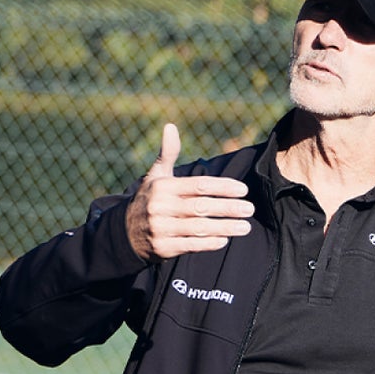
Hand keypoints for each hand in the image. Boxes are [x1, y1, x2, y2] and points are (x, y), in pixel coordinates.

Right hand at [125, 123, 253, 261]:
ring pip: (199, 228)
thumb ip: (168, 153)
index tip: (243, 190)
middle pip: (201, 207)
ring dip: (225, 227)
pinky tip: (224, 240)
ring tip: (245, 226)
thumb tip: (170, 126)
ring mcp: (161, 228)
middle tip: (250, 209)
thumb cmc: (149, 199)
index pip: (199, 185)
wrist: (125, 233)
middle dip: (228, 208)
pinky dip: (209, 243)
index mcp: (163, 187)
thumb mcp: (156, 176)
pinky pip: (190, 245)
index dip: (223, 187)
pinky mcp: (162, 248)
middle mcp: (161, 207)